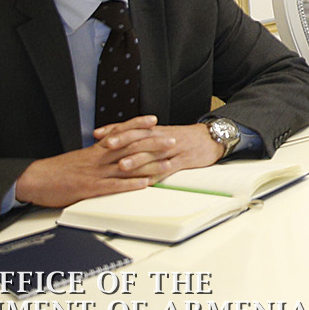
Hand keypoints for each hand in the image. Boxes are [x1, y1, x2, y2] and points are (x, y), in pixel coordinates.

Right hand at [11, 115, 221, 207]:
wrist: (34, 180)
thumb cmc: (55, 171)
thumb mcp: (78, 158)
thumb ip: (95, 155)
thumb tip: (109, 153)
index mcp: (95, 149)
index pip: (120, 132)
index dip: (138, 125)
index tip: (154, 120)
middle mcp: (98, 158)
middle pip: (130, 146)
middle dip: (153, 143)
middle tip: (172, 140)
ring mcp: (95, 172)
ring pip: (127, 165)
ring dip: (150, 164)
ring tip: (169, 162)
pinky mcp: (90, 188)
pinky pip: (114, 185)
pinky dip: (131, 184)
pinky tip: (146, 184)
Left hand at [96, 120, 223, 181]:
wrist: (210, 138)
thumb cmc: (184, 138)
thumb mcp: (163, 133)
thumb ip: (143, 136)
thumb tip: (120, 138)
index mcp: (155, 130)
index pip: (132, 127)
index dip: (114, 129)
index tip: (98, 133)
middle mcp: (162, 138)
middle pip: (140, 137)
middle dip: (122, 141)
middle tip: (106, 146)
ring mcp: (172, 149)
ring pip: (153, 153)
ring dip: (137, 159)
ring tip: (122, 166)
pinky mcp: (183, 160)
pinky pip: (169, 168)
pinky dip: (157, 175)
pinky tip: (146, 182)